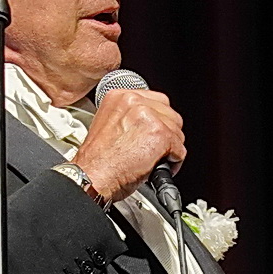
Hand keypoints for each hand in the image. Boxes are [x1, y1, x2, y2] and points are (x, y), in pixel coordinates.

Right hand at [69, 84, 184, 202]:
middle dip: (167, 133)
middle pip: (170, 114)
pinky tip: (157, 167)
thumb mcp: (108, 124)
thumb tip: (147, 123)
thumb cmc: (97, 160)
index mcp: (120, 97)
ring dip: (171, 148)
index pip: (156, 100)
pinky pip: (180, 149)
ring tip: (155, 159)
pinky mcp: (160, 135)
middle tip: (157, 148)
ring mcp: (149, 117)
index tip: (155, 130)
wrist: (93, 176)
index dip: (159, 119)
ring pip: (177, 132)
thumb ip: (129, 118)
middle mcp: (135, 102)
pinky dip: (173, 162)